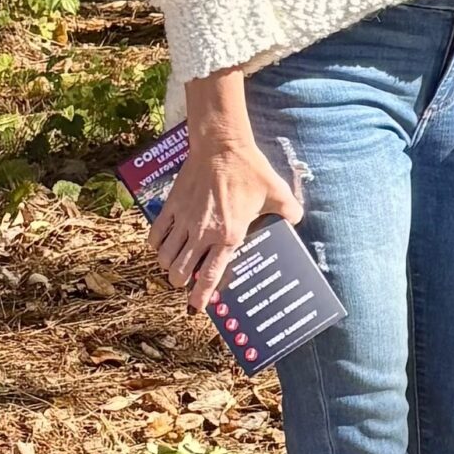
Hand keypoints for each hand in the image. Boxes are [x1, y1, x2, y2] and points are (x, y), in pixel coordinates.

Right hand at [147, 70, 301, 310]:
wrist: (221, 146)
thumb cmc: (250, 170)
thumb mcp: (277, 192)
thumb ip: (289, 211)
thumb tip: (297, 221)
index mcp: (228, 235)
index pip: (210, 276)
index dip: (202, 295)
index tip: (198, 306)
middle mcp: (202, 233)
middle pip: (181, 272)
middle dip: (182, 282)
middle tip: (186, 281)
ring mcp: (183, 221)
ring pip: (166, 257)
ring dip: (169, 266)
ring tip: (175, 265)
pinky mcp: (170, 207)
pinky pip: (156, 235)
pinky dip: (157, 245)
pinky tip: (163, 245)